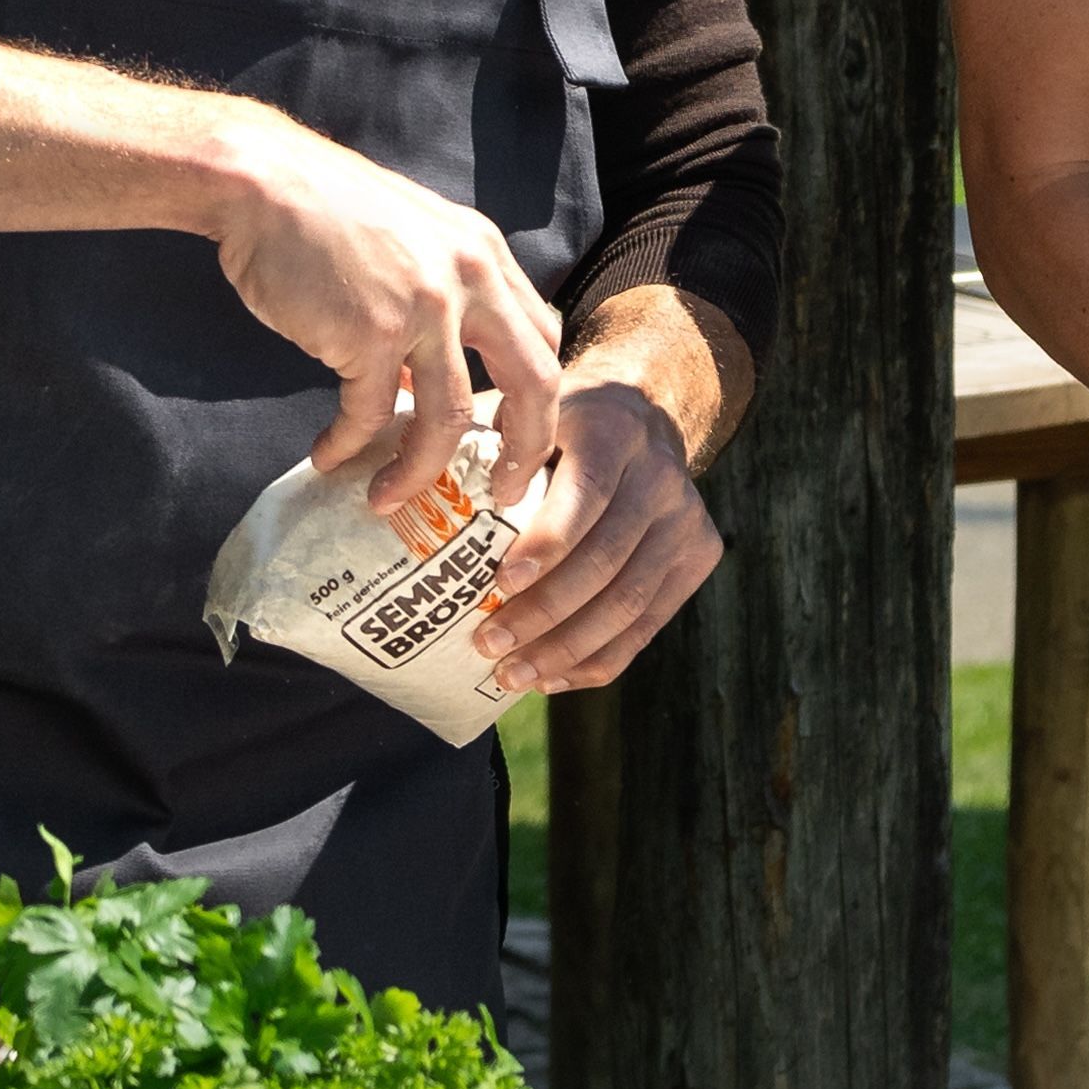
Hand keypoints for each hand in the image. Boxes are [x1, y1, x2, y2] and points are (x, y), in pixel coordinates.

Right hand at [206, 109, 562, 511]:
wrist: (262, 183)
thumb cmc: (326, 213)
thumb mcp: (412, 241)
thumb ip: (438, 300)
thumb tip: (426, 381)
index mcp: (486, 255)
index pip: (543, 338)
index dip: (541, 398)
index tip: (517, 437)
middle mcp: (471, 279)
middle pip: (534, 383)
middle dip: (526, 451)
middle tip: (506, 494)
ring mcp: (425, 307)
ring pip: (450, 418)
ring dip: (420, 471)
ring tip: (389, 498)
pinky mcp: (370, 333)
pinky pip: (370, 413)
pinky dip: (347, 445)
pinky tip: (328, 457)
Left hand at [472, 363, 724, 692]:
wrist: (643, 415)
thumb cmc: (558, 425)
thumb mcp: (524, 411)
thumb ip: (475, 441)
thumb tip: (389, 482)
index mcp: (614, 431)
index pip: (586, 496)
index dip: (547, 544)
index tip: (499, 583)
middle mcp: (661, 475)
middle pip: (607, 561)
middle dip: (545, 613)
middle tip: (488, 645)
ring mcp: (687, 520)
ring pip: (629, 603)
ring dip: (566, 649)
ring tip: (511, 675)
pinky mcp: (699, 556)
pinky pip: (648, 624)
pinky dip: (598, 659)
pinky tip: (552, 677)